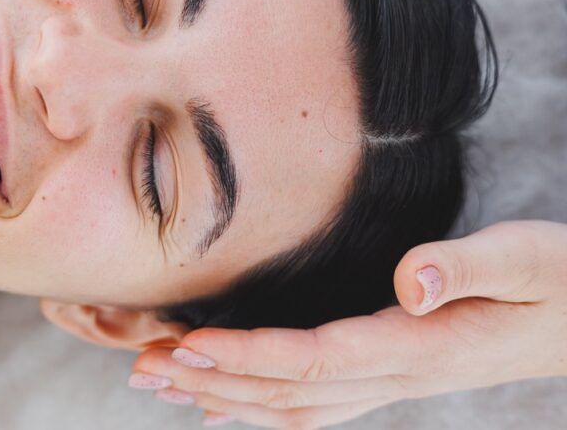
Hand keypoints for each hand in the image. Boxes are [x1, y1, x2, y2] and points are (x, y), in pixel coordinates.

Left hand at [129, 220, 566, 427]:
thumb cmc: (558, 281)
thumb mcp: (527, 260)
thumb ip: (468, 267)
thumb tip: (412, 282)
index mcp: (419, 348)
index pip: (317, 359)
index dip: (250, 356)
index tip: (190, 345)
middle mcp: (397, 376)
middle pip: (288, 391)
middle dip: (212, 379)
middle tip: (143, 365)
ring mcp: (391, 383)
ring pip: (292, 405)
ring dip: (223, 396)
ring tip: (160, 380)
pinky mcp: (389, 376)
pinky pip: (314, 406)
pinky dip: (260, 409)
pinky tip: (221, 407)